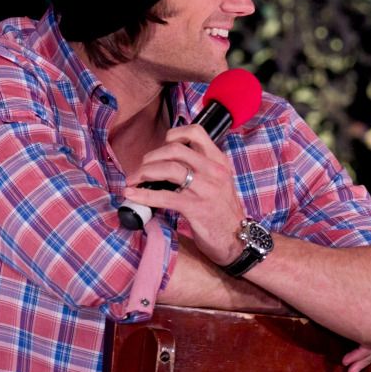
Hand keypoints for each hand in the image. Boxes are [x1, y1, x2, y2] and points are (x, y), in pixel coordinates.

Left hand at [124, 124, 244, 264]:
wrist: (239, 239)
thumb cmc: (224, 212)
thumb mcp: (220, 182)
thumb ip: (201, 169)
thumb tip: (168, 162)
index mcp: (219, 161)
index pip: (196, 132)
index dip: (173, 135)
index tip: (162, 147)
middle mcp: (214, 171)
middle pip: (175, 149)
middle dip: (151, 157)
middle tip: (141, 169)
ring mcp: (206, 189)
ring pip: (168, 169)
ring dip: (144, 173)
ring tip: (133, 180)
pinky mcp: (196, 208)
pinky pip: (164, 196)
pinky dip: (143, 195)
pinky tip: (132, 195)